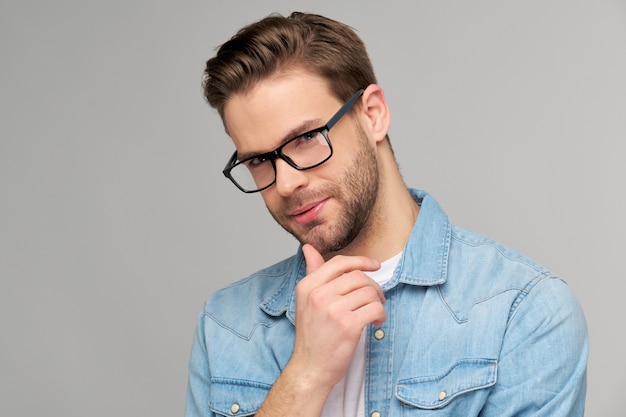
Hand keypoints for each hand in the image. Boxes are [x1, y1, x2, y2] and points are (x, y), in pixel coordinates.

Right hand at [290, 244, 386, 388]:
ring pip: (369, 292)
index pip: (339, 263)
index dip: (361, 261)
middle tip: (375, 299)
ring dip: (378, 302)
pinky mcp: (348, 325)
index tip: (375, 266)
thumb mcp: (306, 300)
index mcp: (307, 286)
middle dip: (373, 286)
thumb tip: (308, 248)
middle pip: (358, 276)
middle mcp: (318, 295)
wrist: (310, 368)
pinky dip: (380, 315)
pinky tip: (375, 322)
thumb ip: (312, 273)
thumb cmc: (312, 335)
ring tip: (374, 314)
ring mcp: (332, 309)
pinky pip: (375, 308)